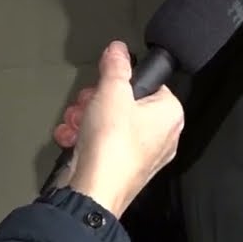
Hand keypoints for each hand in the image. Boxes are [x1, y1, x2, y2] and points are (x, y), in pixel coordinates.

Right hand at [56, 41, 183, 216]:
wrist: (92, 191)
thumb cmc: (111, 147)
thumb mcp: (111, 91)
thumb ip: (116, 65)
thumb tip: (119, 51)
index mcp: (170, 115)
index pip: (148, 83)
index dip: (121, 80)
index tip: (105, 82)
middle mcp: (161, 137)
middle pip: (124, 103)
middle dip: (96, 101)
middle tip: (88, 103)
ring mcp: (141, 155)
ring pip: (109, 122)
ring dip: (85, 118)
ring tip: (77, 122)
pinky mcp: (120, 168)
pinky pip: (102, 143)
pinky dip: (84, 138)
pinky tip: (72, 138)